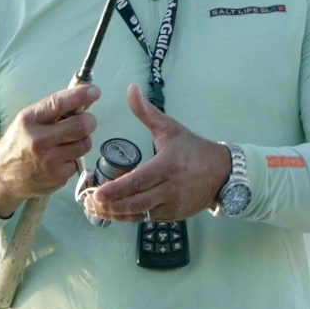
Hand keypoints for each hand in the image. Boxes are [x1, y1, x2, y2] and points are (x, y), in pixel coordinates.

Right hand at [0, 83, 99, 217]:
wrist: (1, 175)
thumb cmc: (18, 143)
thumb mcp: (28, 121)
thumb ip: (54, 110)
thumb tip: (85, 98)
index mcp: (29, 120)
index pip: (59, 103)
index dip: (80, 95)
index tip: (94, 91)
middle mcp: (38, 139)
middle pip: (81, 125)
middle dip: (89, 121)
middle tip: (86, 121)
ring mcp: (49, 160)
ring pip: (84, 143)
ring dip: (83, 139)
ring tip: (70, 141)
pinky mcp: (57, 176)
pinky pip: (79, 160)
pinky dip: (75, 157)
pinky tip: (62, 158)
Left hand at [84, 85, 229, 222]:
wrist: (222, 173)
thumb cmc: (193, 149)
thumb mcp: (170, 128)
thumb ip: (147, 112)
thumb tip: (131, 89)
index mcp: (168, 166)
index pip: (138, 181)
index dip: (116, 190)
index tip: (97, 194)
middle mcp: (170, 189)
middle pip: (135, 203)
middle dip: (109, 206)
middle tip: (87, 202)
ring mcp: (172, 206)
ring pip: (139, 215)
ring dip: (115, 215)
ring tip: (95, 209)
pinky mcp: (173, 216)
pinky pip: (147, 219)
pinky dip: (129, 217)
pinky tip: (114, 211)